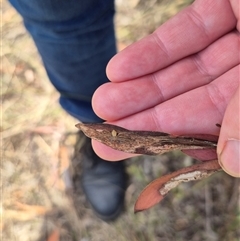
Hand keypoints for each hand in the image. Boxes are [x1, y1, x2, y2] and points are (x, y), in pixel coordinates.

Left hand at [92, 0, 239, 176]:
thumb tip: (233, 163)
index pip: (215, 125)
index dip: (173, 137)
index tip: (134, 148)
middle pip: (191, 101)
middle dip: (145, 118)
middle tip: (105, 137)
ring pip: (181, 70)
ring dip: (138, 88)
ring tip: (102, 104)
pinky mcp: (228, 2)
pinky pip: (184, 34)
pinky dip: (150, 53)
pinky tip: (117, 71)